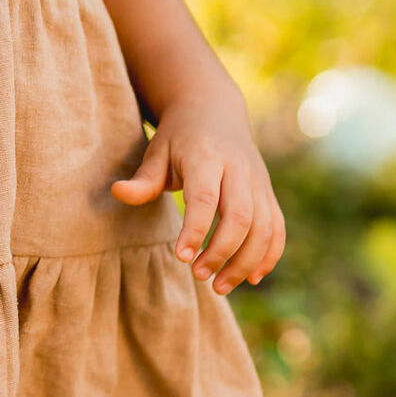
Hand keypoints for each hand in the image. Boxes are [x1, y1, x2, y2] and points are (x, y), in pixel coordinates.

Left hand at [110, 90, 285, 294]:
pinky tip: (252, 278)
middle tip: (199, 276)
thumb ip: (143, 179)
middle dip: (222, 252)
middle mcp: (238, 169)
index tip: (182, 258)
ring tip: (220, 286)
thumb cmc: (178, 138)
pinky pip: (278, 228)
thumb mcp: (157, 151)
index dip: (195, 230)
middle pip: (240, 216)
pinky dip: (270, 255)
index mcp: (206, 156)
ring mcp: (258, 182)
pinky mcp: (268, 193)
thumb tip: (117, 193)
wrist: (213, 110)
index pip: (205, 198)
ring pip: (264, 227)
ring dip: (246, 261)